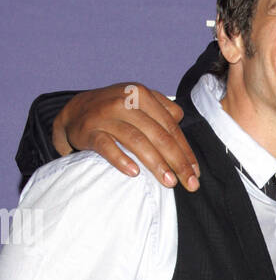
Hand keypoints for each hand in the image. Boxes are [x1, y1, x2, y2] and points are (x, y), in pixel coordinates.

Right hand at [53, 84, 200, 190]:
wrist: (75, 110)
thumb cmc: (115, 110)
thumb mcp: (138, 100)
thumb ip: (162, 109)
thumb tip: (182, 120)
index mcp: (142, 95)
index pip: (170, 127)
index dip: (185, 151)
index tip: (196, 173)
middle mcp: (126, 102)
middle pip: (158, 135)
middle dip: (177, 162)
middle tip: (190, 184)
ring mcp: (106, 116)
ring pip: (137, 141)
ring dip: (156, 164)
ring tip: (169, 183)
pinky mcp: (90, 131)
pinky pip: (107, 147)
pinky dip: (121, 160)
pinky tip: (134, 174)